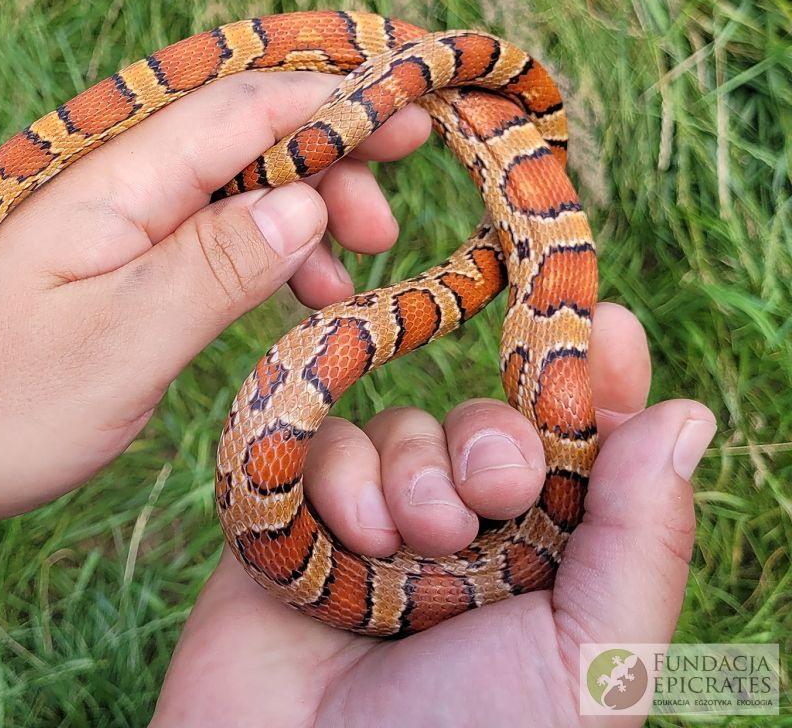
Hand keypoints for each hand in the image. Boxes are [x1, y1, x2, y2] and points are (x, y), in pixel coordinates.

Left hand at [0, 71, 432, 533]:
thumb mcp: (116, 346)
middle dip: (331, 156)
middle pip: (244, 132)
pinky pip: (207, 234)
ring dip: (304, 209)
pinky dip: (264, 253)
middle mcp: (114, 183)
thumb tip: (308, 205)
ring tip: (363, 264)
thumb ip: (214, 270)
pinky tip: (302, 293)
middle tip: (394, 217)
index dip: (337, 101)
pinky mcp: (112, 263)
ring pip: (233, 184)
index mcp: (112, 181)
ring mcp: (112, 222)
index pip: (244, 106)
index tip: (420, 106)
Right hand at [152, 304, 715, 725]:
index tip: (610, 328)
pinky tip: (342, 539)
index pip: (586, 449)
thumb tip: (687, 412)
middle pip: (494, 423)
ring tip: (404, 550)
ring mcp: (383, 525)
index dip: (598, 380)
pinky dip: (339, 476)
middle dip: (495, 441)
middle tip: (496, 494)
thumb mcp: (587, 659)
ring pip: (407, 427)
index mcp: (550, 566)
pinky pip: (326, 443)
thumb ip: (640, 540)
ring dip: (412, 474)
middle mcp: (471, 538)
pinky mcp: (299, 515)